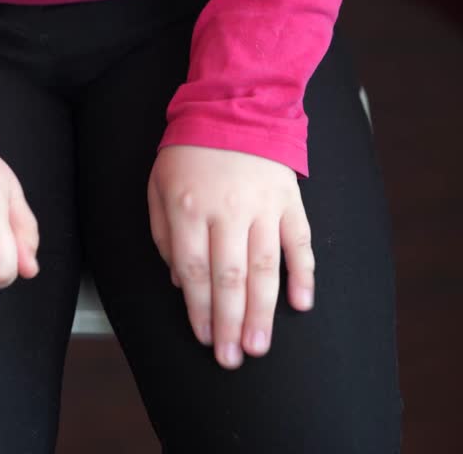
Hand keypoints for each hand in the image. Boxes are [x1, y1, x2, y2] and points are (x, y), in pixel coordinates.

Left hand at [147, 146, 314, 368]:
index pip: (195, 271)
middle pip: (230, 277)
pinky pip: (300, 242)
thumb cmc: (188, 151)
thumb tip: (182, 281)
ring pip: (265, 268)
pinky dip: (304, 274)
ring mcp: (263, 206)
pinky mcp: (289, 200)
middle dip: (229, 323)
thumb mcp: (158, 186)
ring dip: (263, 311)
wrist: (234, 104)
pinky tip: (302, 304)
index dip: (199, 310)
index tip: (203, 338)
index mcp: (190, 208)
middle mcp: (228, 211)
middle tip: (232, 358)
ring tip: (260, 345)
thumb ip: (164, 235)